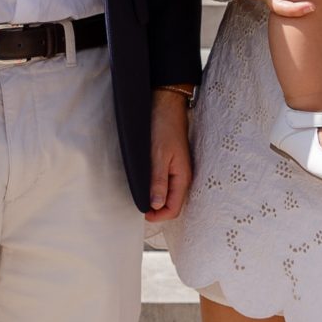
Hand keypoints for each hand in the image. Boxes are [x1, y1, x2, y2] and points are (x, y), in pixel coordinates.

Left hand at [146, 89, 192, 221]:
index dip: (158, 216)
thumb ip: (158, 181)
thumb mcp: (158, 156)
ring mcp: (178, 171)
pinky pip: (166, 183)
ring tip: (140, 194)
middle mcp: (183, 177)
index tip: (142, 213)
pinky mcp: (172, 164)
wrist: (166, 105)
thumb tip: (156, 205)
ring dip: (155, 198)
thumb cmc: (163, 127)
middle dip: (157, 209)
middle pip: (172, 204)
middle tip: (138, 205)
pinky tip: (145, 183)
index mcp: (182, 177)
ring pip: (168, 194)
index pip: (174, 208)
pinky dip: (155, 188)